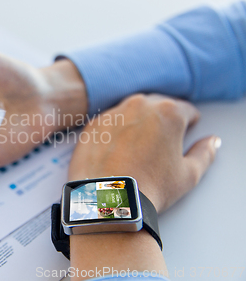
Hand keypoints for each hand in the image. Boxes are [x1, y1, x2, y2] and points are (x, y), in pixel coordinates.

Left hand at [68, 93, 219, 211]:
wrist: (109, 199)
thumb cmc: (150, 187)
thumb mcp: (189, 174)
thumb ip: (205, 153)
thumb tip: (211, 141)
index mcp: (168, 112)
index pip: (186, 110)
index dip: (189, 124)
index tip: (184, 135)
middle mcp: (139, 105)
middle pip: (157, 106)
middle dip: (162, 121)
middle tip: (161, 145)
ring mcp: (113, 113)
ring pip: (131, 112)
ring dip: (137, 124)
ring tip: (137, 150)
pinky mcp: (93, 125)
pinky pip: (109, 123)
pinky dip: (115, 132)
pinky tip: (117, 152)